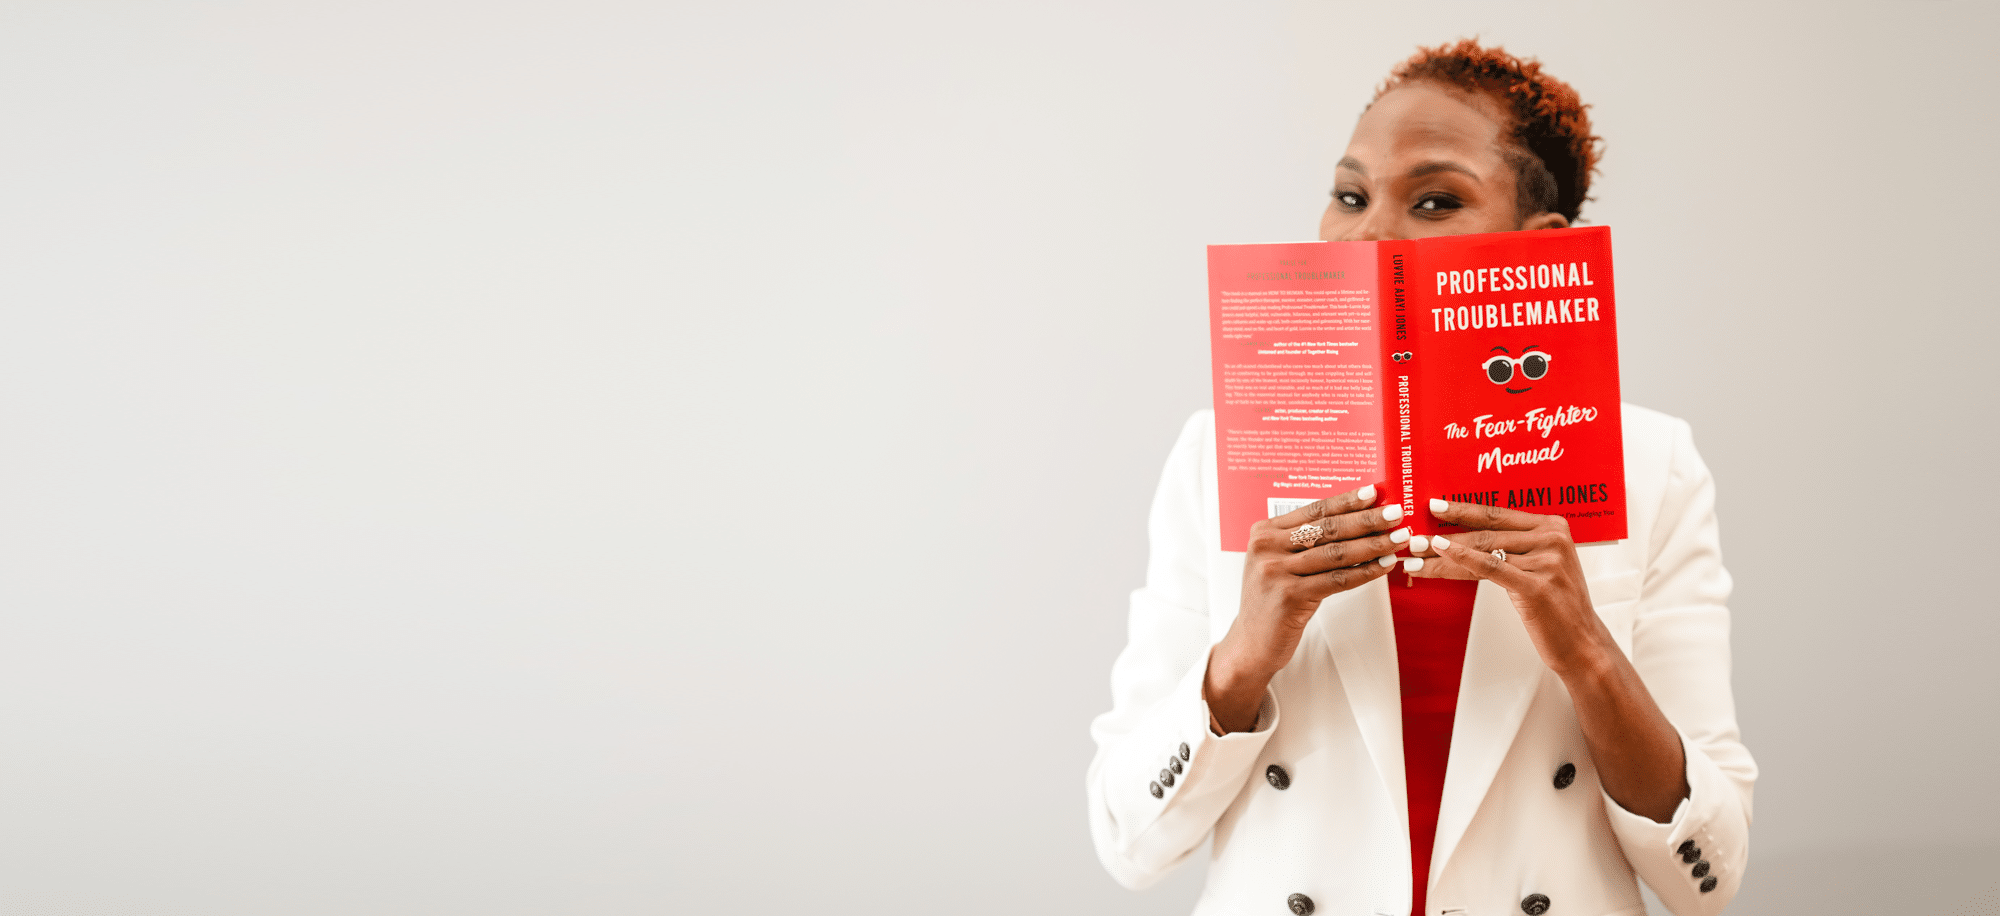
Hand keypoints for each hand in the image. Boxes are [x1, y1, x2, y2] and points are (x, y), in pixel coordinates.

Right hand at [1205, 484, 1408, 731]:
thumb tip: (1356, 520)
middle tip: (1396, 514)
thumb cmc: (1273, 600)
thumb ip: (1305, 542)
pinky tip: (1385, 565)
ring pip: (1335, 553)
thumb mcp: (1280, 563)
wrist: (1251, 642)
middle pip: (1327, 528)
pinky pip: (1337, 580)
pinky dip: (1365, 572)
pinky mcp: (1288, 596)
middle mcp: (1266, 547)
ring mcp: (1275, 571)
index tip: (1375, 493)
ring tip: (1398, 539)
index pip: (1314, 510)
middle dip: (1367, 520)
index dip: (1347, 501)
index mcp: (1264, 532)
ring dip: (1373, 545)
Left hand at [1406, 498, 1614, 679]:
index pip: (1497, 513)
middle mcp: (1552, 538)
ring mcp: (1547, 562)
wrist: (1582, 643)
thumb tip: (1464, 537)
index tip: (1433, 506)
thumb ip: (1514, 547)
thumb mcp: (1539, 566)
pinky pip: (1490, 567)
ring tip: (1414, 555)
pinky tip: (1439, 555)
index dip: (1462, 509)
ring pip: (1482, 550)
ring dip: (1442, 554)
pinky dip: (1461, 559)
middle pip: (1486, 531)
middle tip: (1411, 535)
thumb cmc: (1555, 605)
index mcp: (1553, 526)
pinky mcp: (1537, 586)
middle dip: (1444, 532)